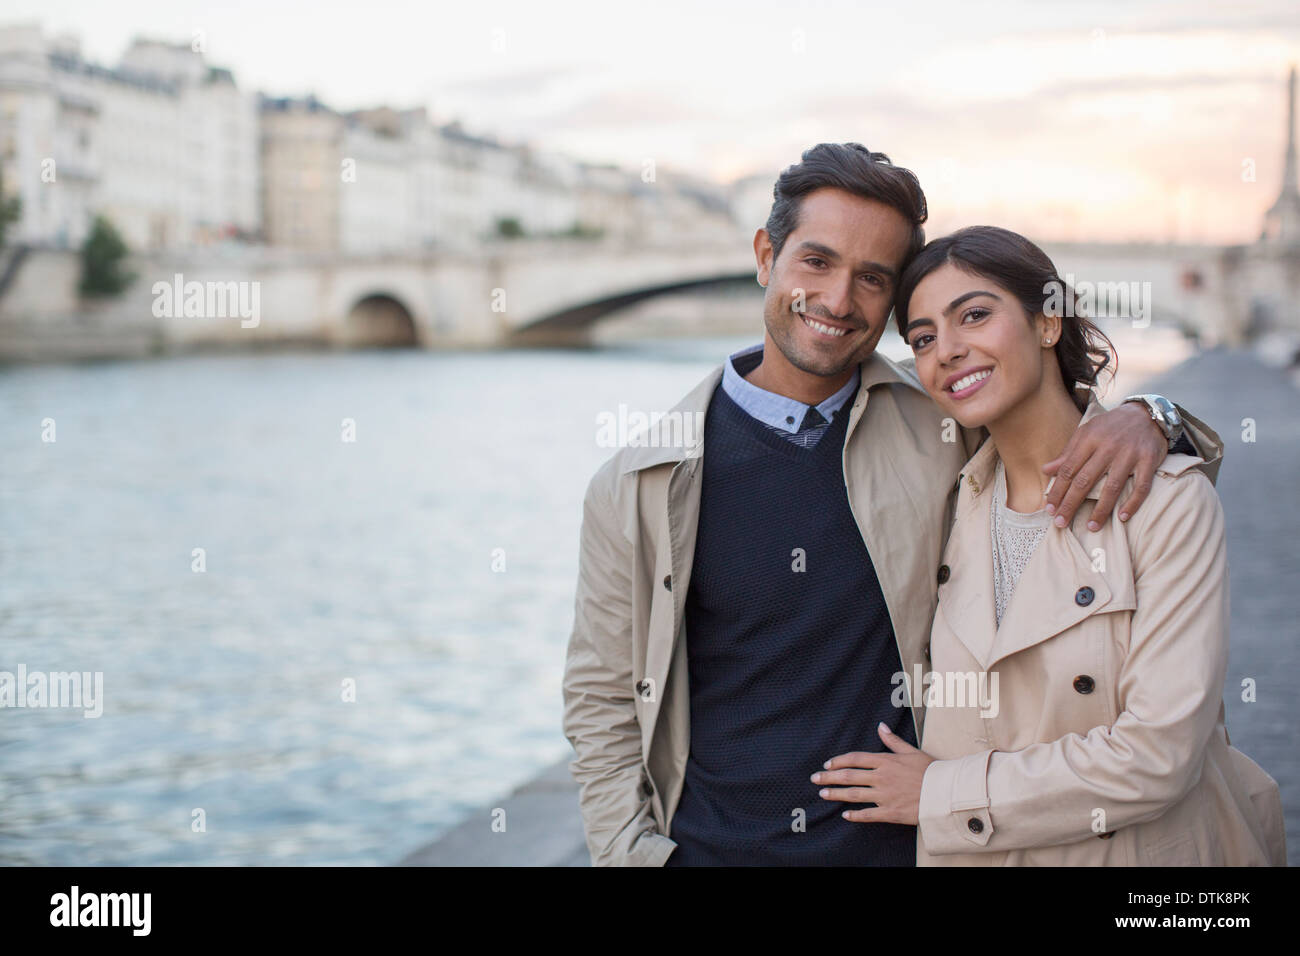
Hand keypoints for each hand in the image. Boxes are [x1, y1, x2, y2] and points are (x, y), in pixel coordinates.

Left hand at [813, 723, 933, 825]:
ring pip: (854, 794)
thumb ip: (893, 741)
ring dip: (836, 794)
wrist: (945, 792)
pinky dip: (855, 815)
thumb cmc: (931, 770)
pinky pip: (868, 814)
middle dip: (829, 777)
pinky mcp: (890, 812)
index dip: (839, 761)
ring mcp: (884, 795)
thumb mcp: (911, 751)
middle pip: (849, 776)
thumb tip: (880, 726)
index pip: (855, 759)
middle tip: (815, 778)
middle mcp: (881, 777)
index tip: (828, 763)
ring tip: (822, 793)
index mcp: (885, 761)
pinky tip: (845, 815)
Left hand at [1042, 402, 1165, 530]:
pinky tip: (1123, 517)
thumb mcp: (1086, 433)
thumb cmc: (1111, 426)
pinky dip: (1133, 503)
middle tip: (1060, 523)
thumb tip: (1046, 470)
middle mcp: (1108, 447)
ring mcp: (1130, 454)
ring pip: (1112, 487)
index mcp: (1089, 440)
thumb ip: (1067, 453)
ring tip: (1091, 526)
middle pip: (1085, 480)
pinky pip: (1142, 486)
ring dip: (1101, 509)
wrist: (1147, 413)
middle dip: (1071, 503)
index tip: (1049, 509)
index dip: (1058, 491)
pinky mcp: (1149, 460)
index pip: (1068, 470)